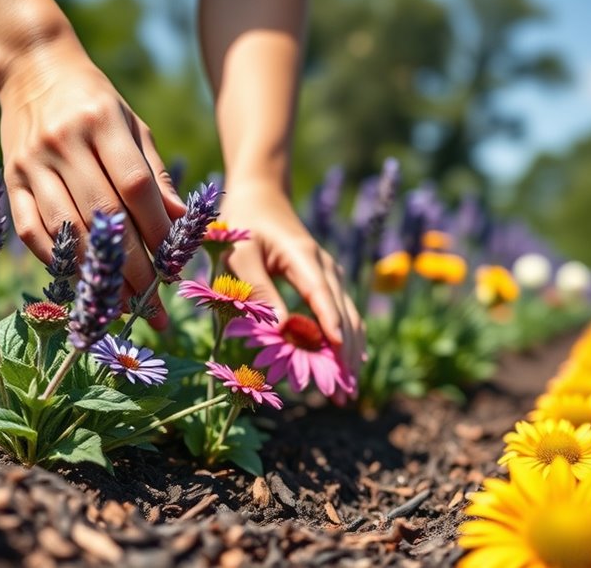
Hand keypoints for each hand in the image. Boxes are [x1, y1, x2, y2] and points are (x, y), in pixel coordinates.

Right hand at [0, 44, 185, 327]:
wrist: (34, 70)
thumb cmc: (96, 102)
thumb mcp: (133, 124)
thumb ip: (155, 174)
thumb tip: (181, 223)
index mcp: (101, 122)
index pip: (134, 186)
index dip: (155, 230)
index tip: (172, 265)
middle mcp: (64, 143)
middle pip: (103, 215)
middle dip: (131, 266)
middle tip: (151, 304)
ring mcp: (32, 163)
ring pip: (67, 228)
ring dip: (95, 273)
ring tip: (120, 305)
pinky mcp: (10, 180)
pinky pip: (31, 229)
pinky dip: (56, 259)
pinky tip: (79, 280)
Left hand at [219, 186, 365, 373]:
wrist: (260, 198)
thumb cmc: (242, 226)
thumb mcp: (239, 255)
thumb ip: (259, 289)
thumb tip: (280, 328)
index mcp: (302, 255)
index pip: (321, 294)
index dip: (331, 323)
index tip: (340, 352)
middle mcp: (324, 266)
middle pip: (343, 313)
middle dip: (345, 353)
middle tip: (344, 392)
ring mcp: (329, 275)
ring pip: (349, 317)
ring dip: (350, 353)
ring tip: (348, 390)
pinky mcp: (327, 283)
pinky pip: (343, 315)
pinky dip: (346, 341)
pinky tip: (348, 367)